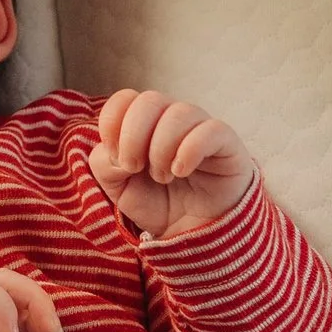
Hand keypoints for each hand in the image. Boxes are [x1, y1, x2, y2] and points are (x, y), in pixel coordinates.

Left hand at [88, 90, 256, 239]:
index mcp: (145, 123)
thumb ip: (105, 163)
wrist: (193, 232)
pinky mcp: (226, 143)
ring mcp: (201, 128)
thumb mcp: (118, 188)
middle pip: (150, 100)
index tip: (117, 158)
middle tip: (135, 168)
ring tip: (162, 177)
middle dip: (133, 137)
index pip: (125, 98)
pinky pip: (211, 130)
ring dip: (161, 149)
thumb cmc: (158, 203)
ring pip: (179, 113)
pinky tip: (182, 171)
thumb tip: (115, 150)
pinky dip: (189, 151)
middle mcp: (173, 119)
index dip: (112, 124)